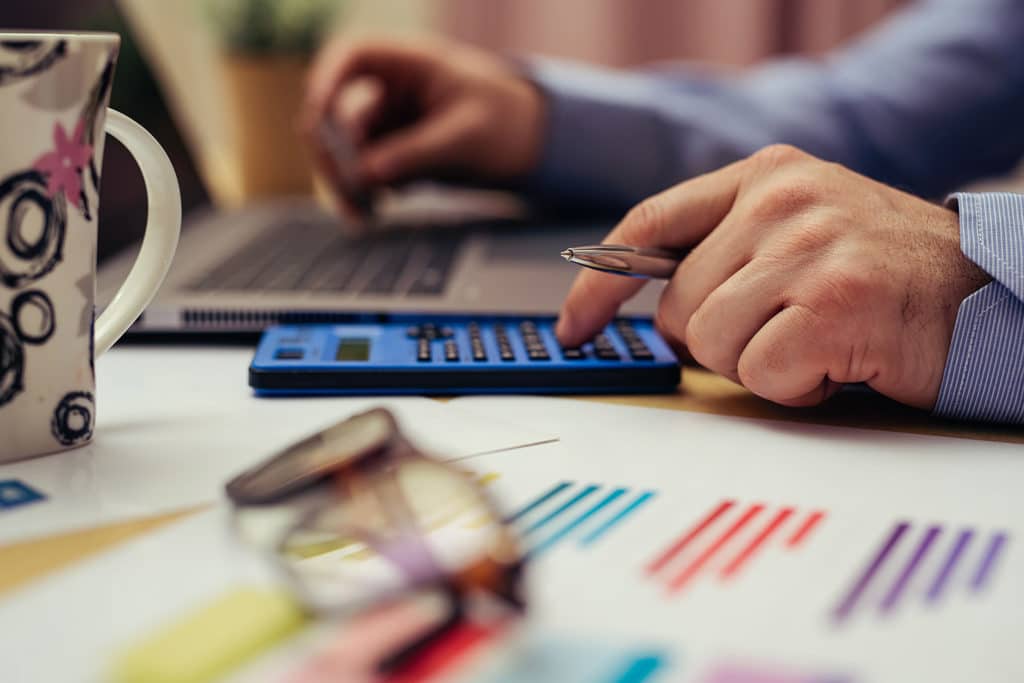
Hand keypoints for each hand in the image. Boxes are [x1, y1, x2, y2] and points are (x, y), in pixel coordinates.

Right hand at [303, 36, 545, 229]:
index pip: (353, 55)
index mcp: (410, 63)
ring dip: (347, 182)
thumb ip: (415, 153)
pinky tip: (375, 214)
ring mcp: (390, 123)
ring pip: (349, 151)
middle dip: (334, 153)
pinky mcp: (395, 154)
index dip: (326, 80)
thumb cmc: (506, 122)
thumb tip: (366, 175)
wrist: (530, 144)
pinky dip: (365, 193)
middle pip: (338, 112)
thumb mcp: (464, 137)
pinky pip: (366, 173)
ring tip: (363, 215)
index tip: (318, 118)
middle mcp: (392, 90)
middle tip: (346, 189)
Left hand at [556, 145, 990, 408]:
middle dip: (718, 339)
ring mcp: (808, 248)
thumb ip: (728, 250)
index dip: (600, 281)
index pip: (649, 224)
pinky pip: (758, 373)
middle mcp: (782, 201)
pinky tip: (837, 360)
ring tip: (816, 340)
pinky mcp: (832, 304)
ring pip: (711, 343)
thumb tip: (656, 311)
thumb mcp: (802, 230)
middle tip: (782, 330)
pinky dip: (794, 386)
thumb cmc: (886, 274)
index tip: (575, 325)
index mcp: (766, 175)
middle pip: (678, 305)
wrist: (986, 294)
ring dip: (759, 363)